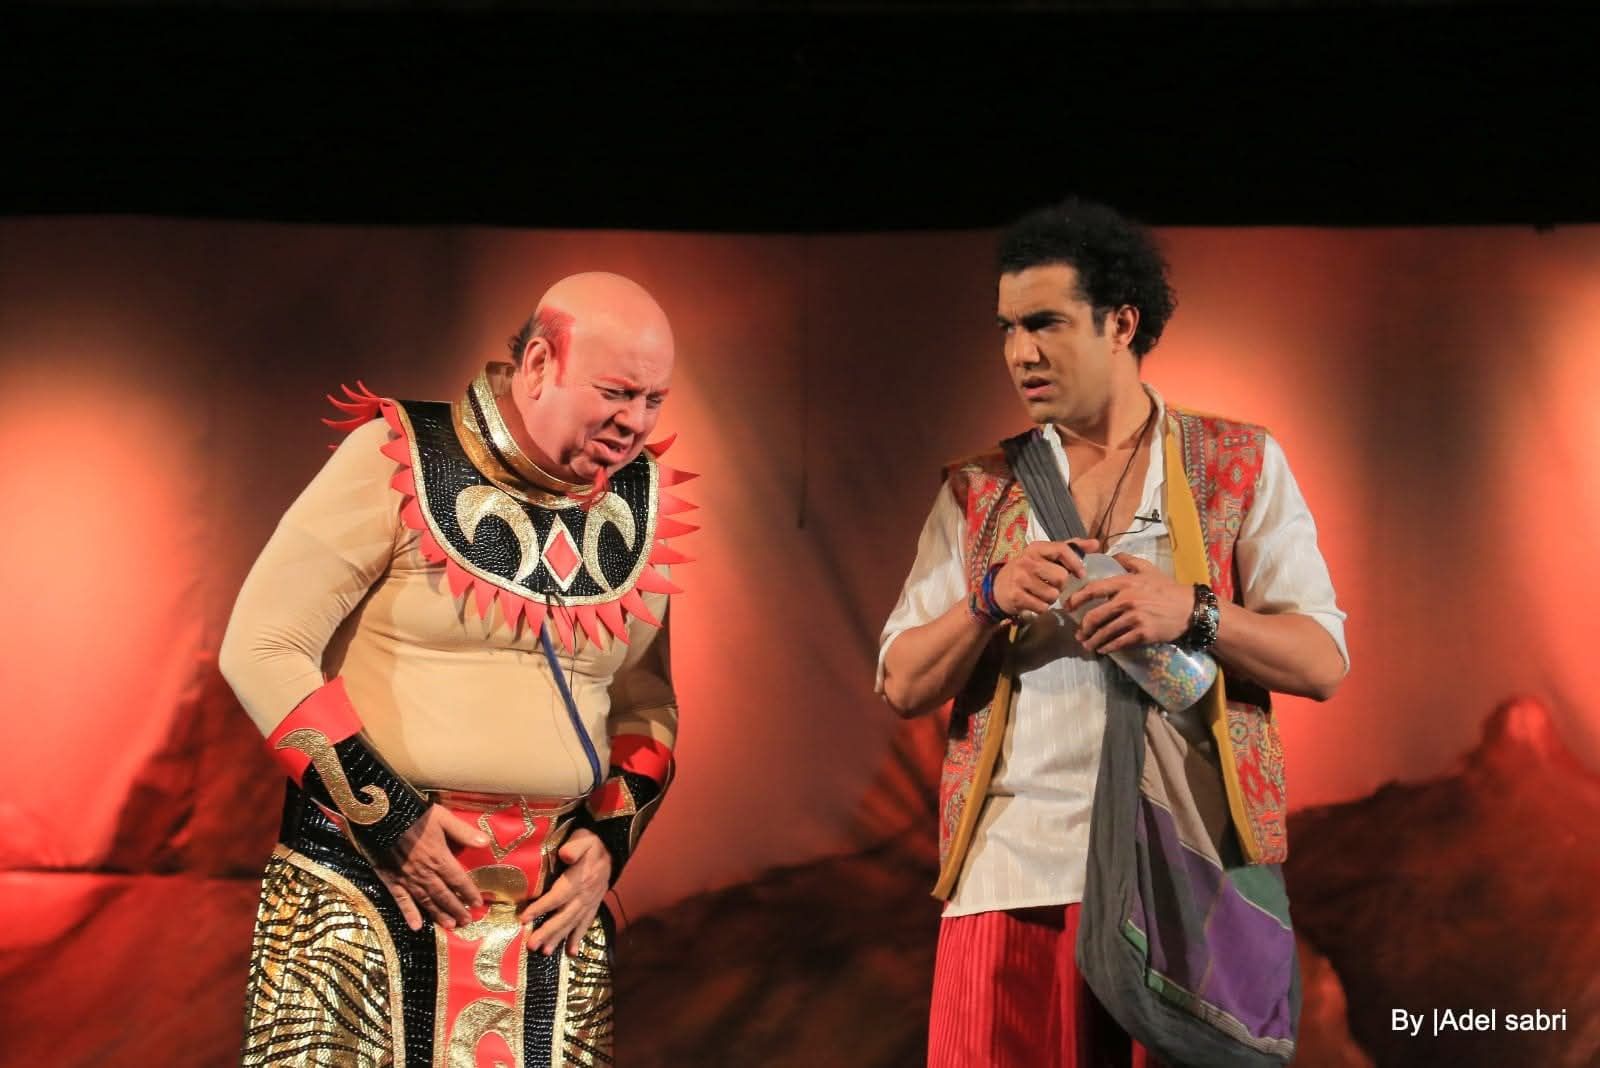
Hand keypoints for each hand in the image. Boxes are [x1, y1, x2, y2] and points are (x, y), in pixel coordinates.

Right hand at [371, 806, 489, 931]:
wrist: (381, 817)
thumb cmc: (414, 815)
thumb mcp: (443, 818)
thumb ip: (464, 832)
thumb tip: (486, 843)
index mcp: (439, 858)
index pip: (459, 880)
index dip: (469, 893)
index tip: (478, 904)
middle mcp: (425, 873)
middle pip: (444, 895)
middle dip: (457, 909)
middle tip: (467, 922)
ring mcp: (408, 879)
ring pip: (426, 901)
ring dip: (439, 915)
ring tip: (450, 926)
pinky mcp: (391, 880)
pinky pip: (401, 901)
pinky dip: (409, 914)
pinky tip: (416, 927)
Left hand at [518, 829, 611, 956]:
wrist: (612, 848)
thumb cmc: (591, 842)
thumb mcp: (584, 838)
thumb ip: (575, 846)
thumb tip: (564, 855)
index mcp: (579, 878)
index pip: (558, 895)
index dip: (541, 907)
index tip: (524, 918)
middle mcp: (585, 894)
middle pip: (564, 915)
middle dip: (548, 931)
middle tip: (532, 945)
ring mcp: (590, 902)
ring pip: (573, 923)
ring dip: (559, 938)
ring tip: (545, 952)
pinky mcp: (593, 905)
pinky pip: (586, 924)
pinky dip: (578, 938)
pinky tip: (570, 952)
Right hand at [991, 538, 1098, 616]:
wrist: (997, 588)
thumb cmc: (1028, 570)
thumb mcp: (1045, 556)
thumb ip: (1070, 549)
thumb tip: (1096, 544)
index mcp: (1036, 548)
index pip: (1062, 550)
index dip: (1075, 563)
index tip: (1081, 574)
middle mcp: (1026, 560)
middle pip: (1061, 577)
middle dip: (1061, 586)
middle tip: (1053, 586)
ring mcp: (1020, 578)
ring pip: (1053, 595)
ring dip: (1051, 598)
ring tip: (1042, 594)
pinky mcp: (1016, 596)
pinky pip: (1042, 607)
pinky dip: (1042, 608)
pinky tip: (1034, 602)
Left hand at [1063, 553, 1192, 653]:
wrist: (1190, 609)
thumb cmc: (1167, 588)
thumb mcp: (1148, 569)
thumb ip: (1128, 561)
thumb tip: (1113, 556)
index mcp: (1125, 583)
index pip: (1094, 590)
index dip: (1077, 598)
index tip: (1068, 606)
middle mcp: (1126, 600)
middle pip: (1095, 616)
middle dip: (1083, 627)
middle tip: (1078, 633)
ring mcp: (1134, 618)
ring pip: (1105, 632)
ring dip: (1093, 640)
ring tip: (1087, 644)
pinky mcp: (1142, 633)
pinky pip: (1118, 642)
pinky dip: (1108, 647)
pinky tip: (1103, 649)